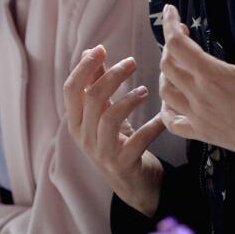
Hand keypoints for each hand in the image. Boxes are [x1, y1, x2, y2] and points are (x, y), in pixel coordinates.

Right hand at [63, 45, 165, 216]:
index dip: (84, 67)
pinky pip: (138, 140)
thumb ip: (97, 83)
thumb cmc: (117, 141)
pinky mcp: (123, 164)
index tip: (101, 49)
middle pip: (92, 99)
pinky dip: (152, 126)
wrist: (132, 184)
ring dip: (129, 100)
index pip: (71, 90)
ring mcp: (102, 153)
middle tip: (131, 62)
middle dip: (112, 76)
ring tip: (145, 91)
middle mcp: (84, 138)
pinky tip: (163, 117)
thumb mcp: (104, 112)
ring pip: (109, 118)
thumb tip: (93, 50)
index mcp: (76, 122)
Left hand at [158, 0, 234, 169]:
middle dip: (169, 45)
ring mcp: (198, 116)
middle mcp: (199, 95)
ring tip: (177, 62)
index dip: (169, 24)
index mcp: (212, 74)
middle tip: (182, 35)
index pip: (177, 44)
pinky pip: (172, 122)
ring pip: (166, 92)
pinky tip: (172, 100)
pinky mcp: (201, 133)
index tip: (170, 11)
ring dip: (166, 73)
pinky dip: (166, 109)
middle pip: (167, 65)